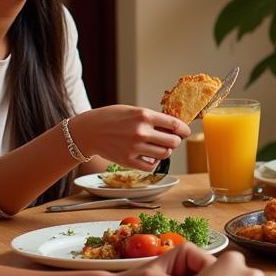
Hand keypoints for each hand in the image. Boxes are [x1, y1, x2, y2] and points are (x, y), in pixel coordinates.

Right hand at [71, 106, 190, 167]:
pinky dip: (155, 161)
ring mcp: (135, 148)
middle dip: (176, 141)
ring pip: (165, 154)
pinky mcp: (128, 161)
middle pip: (173, 142)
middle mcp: (141, 132)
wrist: (89, 130)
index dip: (184, 129)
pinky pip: (152, 165)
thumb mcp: (133, 110)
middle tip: (172, 139)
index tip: (185, 131)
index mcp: (144, 115)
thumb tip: (174, 126)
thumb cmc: (112, 117)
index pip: (175, 124)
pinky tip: (150, 155)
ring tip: (160, 146)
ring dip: (166, 151)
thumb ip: (152, 118)